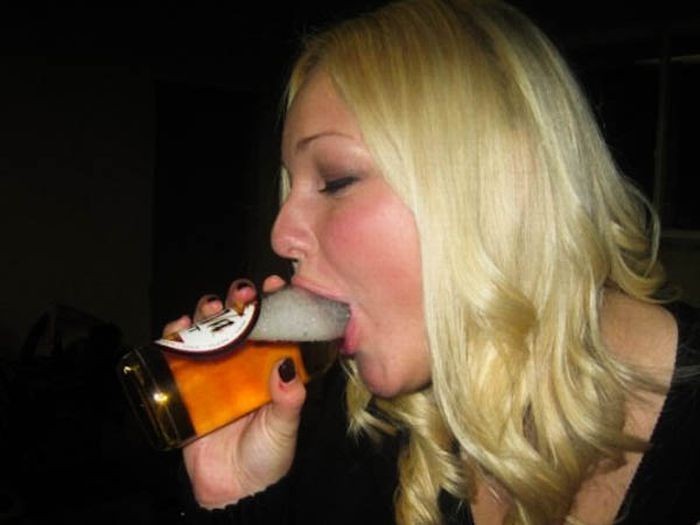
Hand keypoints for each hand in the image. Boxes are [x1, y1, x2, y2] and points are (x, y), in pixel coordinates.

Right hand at [165, 276, 305, 507]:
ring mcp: (216, 374)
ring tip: (211, 308)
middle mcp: (245, 366)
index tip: (276, 286)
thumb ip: (288, 401)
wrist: (232, 492)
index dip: (276, 304)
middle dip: (239, 302)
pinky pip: (179, 354)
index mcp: (272, 370)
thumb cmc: (267, 459)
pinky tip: (181, 326)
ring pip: (210, 332)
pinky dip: (177, 335)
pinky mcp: (189, 386)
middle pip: (240, 323)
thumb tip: (287, 369)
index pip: (276, 328)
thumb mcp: (283, 427)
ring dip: (209, 313)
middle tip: (242, 295)